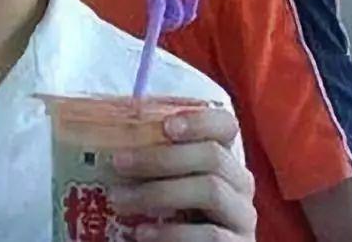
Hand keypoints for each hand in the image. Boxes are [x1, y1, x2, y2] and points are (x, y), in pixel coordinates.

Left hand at [111, 109, 255, 240]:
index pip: (225, 125)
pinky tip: (142, 233)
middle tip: (118, 163)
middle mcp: (239, 182)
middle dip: (161, 157)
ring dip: (159, 192)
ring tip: (119, 201)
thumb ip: (151, 159)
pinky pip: (211, 235)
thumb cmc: (170, 214)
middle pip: (213, 156)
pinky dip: (172, 233)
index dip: (200, 120)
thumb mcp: (162, 181)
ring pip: (212, 191)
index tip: (165, 125)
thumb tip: (109, 137)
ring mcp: (242, 216)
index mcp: (222, 157)